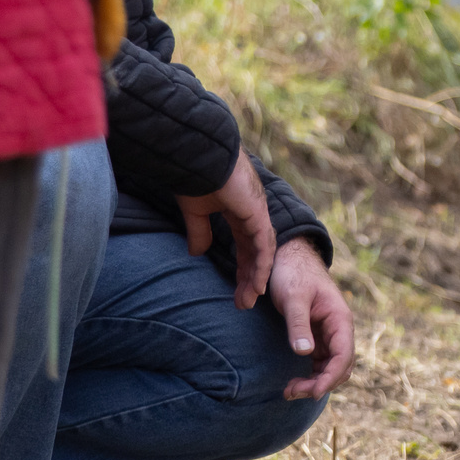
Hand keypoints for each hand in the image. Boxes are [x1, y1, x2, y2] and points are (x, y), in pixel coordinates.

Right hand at [177, 150, 277, 309]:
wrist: (198, 157)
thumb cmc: (195, 177)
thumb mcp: (196, 212)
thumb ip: (199, 232)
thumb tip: (197, 253)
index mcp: (239, 209)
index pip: (246, 244)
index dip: (243, 266)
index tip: (237, 288)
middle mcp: (253, 212)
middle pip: (256, 251)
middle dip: (250, 277)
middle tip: (244, 302)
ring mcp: (258, 212)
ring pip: (263, 252)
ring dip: (257, 277)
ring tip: (249, 301)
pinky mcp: (258, 213)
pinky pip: (264, 245)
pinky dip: (261, 266)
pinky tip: (256, 285)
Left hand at [267, 239, 354, 400]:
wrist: (289, 258)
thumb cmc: (293, 274)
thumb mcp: (293, 297)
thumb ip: (298, 324)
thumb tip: (303, 352)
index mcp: (340, 319)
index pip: (344, 355)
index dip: (330, 377)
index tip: (312, 392)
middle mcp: (339, 329)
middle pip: (340, 367)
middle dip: (321, 384)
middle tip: (291, 392)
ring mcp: (329, 334)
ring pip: (331, 368)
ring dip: (315, 383)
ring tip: (290, 391)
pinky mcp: (318, 337)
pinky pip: (321, 363)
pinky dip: (311, 376)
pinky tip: (294, 382)